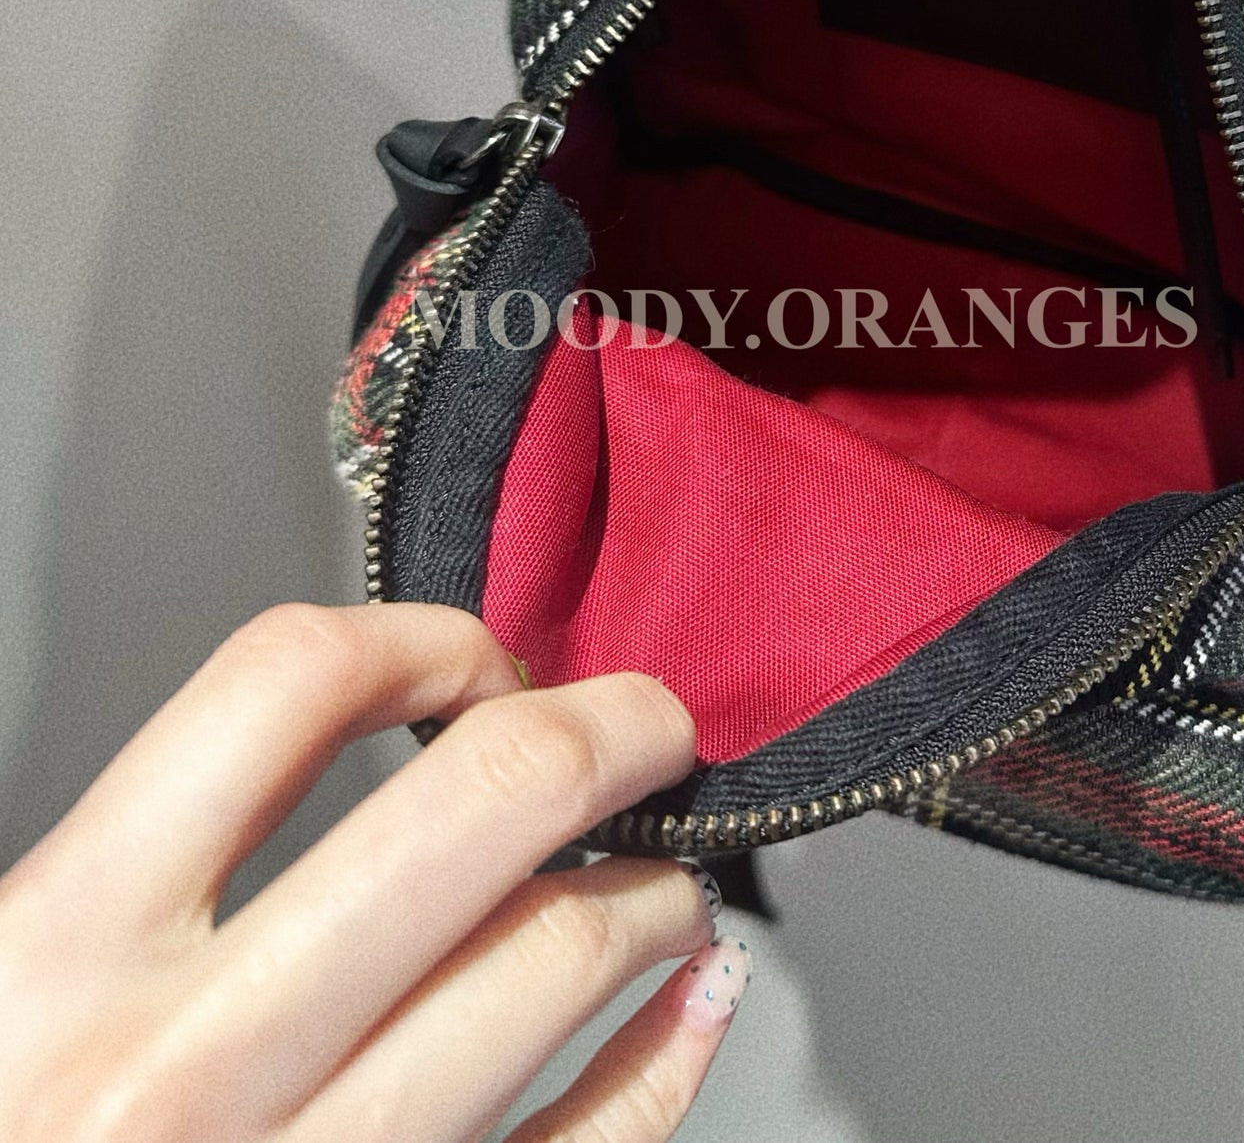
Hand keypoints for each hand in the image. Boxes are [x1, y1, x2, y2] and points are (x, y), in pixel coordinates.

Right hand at [0, 602, 742, 1142]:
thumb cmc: (13, 1141)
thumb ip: (127, 887)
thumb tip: (345, 740)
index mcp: (42, 968)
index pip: (278, 691)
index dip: (416, 638)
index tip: (475, 660)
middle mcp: (179, 1075)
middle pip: (483, 802)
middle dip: (609, 729)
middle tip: (649, 726)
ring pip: (563, 956)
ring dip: (654, 892)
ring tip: (663, 882)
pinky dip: (671, 1054)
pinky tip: (690, 1003)